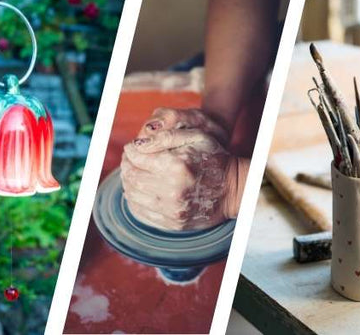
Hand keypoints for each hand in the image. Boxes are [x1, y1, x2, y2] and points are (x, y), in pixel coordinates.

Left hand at [120, 109, 246, 230]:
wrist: (234, 190)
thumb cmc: (215, 159)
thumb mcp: (196, 137)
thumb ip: (165, 136)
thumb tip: (137, 145)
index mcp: (176, 166)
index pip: (137, 158)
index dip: (130, 151)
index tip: (132, 148)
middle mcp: (172, 190)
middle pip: (131, 177)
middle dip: (126, 166)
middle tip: (130, 160)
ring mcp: (172, 210)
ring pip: (133, 196)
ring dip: (128, 183)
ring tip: (134, 174)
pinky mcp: (173, 223)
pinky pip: (141, 213)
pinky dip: (134, 200)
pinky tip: (140, 191)